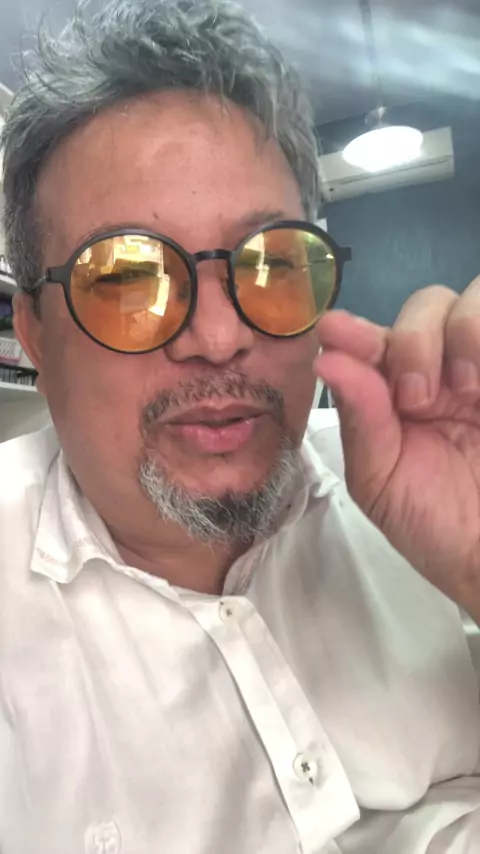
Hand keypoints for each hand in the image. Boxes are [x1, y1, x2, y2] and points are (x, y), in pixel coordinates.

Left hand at [314, 278, 479, 621]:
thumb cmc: (436, 527)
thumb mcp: (381, 480)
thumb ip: (360, 418)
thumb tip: (327, 357)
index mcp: (400, 391)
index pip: (378, 338)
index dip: (358, 328)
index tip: (337, 332)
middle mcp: (445, 369)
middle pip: (429, 304)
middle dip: (414, 340)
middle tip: (417, 399)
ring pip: (474, 297)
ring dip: (463, 331)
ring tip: (465, 391)